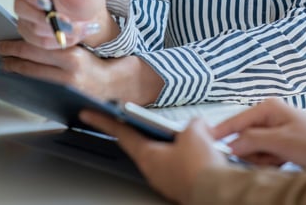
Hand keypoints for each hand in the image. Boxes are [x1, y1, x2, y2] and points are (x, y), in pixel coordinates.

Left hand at [0, 39, 117, 98]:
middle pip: (30, 65)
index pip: (36, 48)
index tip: (1, 44)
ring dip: (14, 72)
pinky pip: (38, 92)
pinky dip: (25, 85)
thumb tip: (30, 36)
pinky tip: (17, 81)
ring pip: (31, 80)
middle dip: (10, 60)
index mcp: (72, 56)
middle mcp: (68, 74)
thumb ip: (58, 43)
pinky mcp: (63, 101)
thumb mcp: (79, 47)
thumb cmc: (93, 63)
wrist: (111, 84)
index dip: (14, 46)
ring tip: (3, 66)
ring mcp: (64, 90)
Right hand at [9, 0, 118, 48]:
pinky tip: (74, 35)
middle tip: (68, 22)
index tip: (47, 3)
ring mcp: (26, 16)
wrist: (91, 16)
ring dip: (58, 30)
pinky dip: (59, 41)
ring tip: (80, 27)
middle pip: (21, 8)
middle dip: (46, 18)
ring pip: (32, 28)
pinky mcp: (31, 34)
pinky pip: (40, 42)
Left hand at [80, 111, 227, 203]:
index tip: (88, 114)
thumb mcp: (194, 132)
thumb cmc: (199, 167)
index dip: (103, 120)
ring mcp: (166, 180)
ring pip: (165, 155)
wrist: (217, 191)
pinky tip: (201, 151)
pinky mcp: (180, 186)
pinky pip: (179, 166)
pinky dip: (186, 156)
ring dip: (173, 144)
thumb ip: (191, 123)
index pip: (121, 133)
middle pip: (144, 144)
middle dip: (152, 131)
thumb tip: (196, 124)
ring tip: (193, 135)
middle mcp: (153, 171)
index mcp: (147, 156)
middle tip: (155, 122)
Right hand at [213, 98, 305, 169]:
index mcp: (268, 108)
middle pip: (242, 138)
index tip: (204, 145)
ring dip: (262, 160)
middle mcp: (270, 117)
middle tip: (267, 158)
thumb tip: (228, 145)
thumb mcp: (281, 142)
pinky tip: (283, 164)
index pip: (235, 121)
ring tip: (279, 161)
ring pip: (253, 150)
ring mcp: (276, 132)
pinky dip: (270, 164)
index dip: (220, 134)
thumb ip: (252, 141)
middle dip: (250, 152)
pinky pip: (264, 157)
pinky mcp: (282, 146)